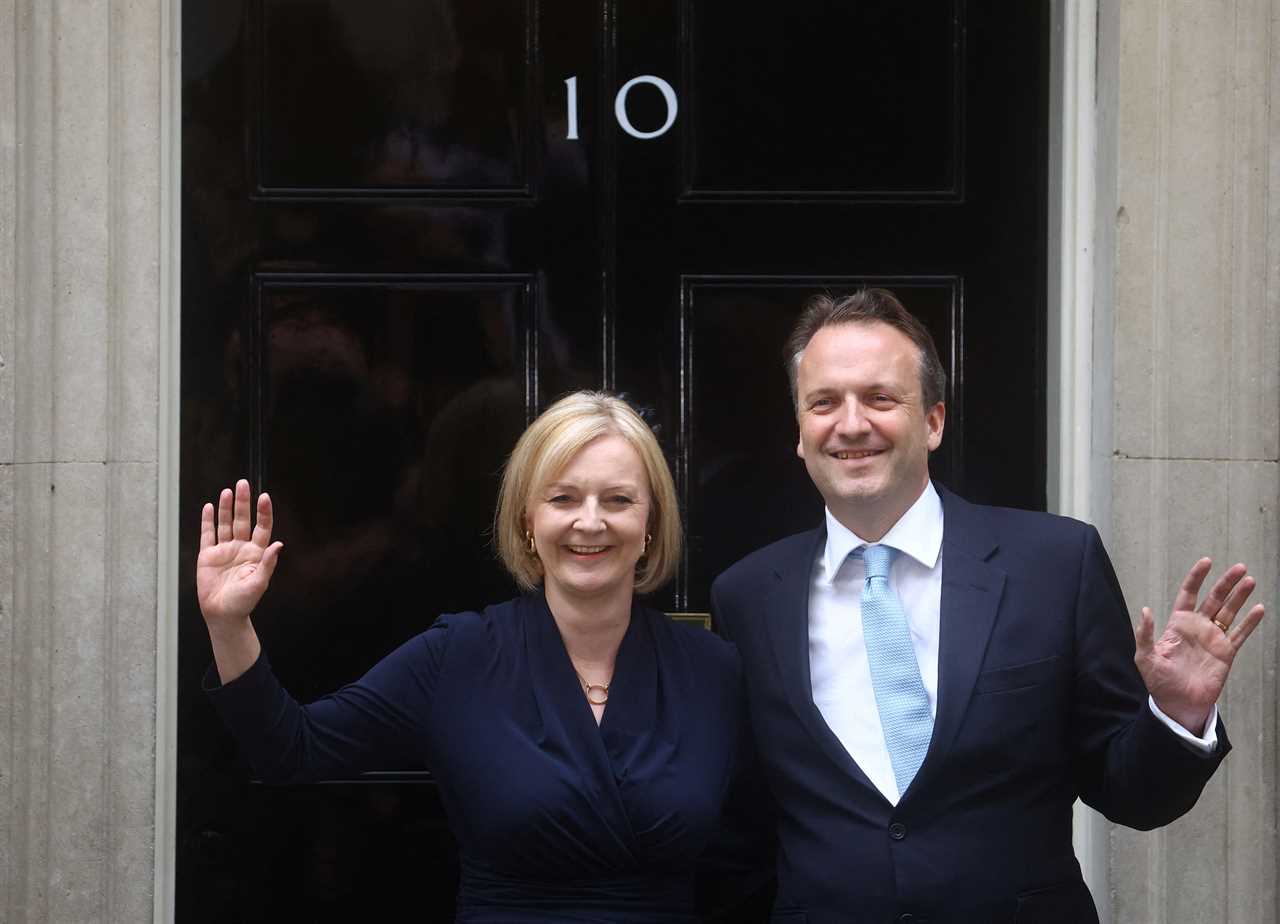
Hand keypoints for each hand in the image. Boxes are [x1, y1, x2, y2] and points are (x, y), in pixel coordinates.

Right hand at [196, 479, 283, 630]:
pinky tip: (210, 507)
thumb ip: (268, 563)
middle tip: (243, 484)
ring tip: (228, 491)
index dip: (263, 513)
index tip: (264, 497)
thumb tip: (279, 544)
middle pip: (242, 520)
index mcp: (256, 553)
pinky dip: (208, 521)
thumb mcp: (259, 583)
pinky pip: (208, 534)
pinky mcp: (208, 556)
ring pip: (225, 524)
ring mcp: (224, 550)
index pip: (262, 527)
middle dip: (243, 503)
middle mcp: (241, 548)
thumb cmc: (243, 602)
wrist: (222, 615)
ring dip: (226, 508)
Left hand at [1135, 558, 1265, 734]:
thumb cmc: (1159, 682)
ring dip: (1239, 597)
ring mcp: (1213, 639)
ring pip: (1229, 612)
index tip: (1207, 562)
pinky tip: (1259, 608)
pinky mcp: (1226, 653)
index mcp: (1177, 624)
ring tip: (1250, 581)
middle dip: (1226, 583)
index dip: (1196, 578)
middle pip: (1213, 599)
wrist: (1179, 704)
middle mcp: (1197, 627)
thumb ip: (1146, 634)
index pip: (1188, 594)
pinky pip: (1240, 634)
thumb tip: (1146, 610)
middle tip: (1240, 567)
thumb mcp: (1145, 658)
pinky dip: (1250, 622)